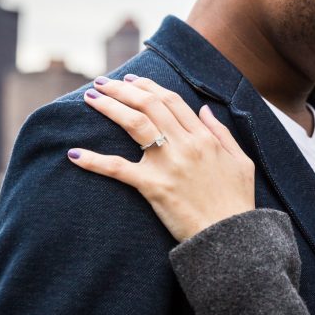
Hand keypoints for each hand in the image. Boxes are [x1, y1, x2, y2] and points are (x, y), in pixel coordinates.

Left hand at [67, 75, 255, 241]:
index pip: (171, 101)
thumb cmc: (237, 201)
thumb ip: (221, 132)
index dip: (148, 87)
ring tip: (90, 98)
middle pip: (149, 105)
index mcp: (204, 137)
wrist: (230, 234)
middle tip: (102, 83)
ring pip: (134, 124)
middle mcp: (185, 144)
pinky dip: (93, 160)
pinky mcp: (153, 186)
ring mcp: (168, 164)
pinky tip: (74, 154)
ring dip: (109, 107)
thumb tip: (204, 109)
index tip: (132, 80)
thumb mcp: (240, 160)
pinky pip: (118, 169)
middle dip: (123, 89)